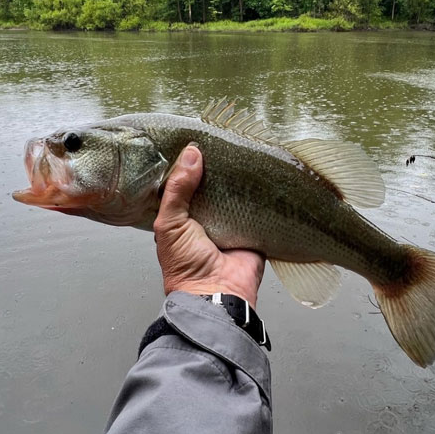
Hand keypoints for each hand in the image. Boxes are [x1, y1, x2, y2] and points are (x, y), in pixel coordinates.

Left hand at [153, 144, 264, 307]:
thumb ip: (177, 189)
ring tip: (246, 151)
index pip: (186, 181)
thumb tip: (192, 154)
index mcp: (183, 215)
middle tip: (225, 141)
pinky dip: (261, 194)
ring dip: (240, 178)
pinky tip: (263, 173)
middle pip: (213, 184)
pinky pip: (258, 206)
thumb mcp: (170, 223)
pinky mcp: (254, 227)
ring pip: (236, 192)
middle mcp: (207, 216)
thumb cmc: (185, 266)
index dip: (189, 163)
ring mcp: (231, 221)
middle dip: (218, 168)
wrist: (216, 294)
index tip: (197, 139)